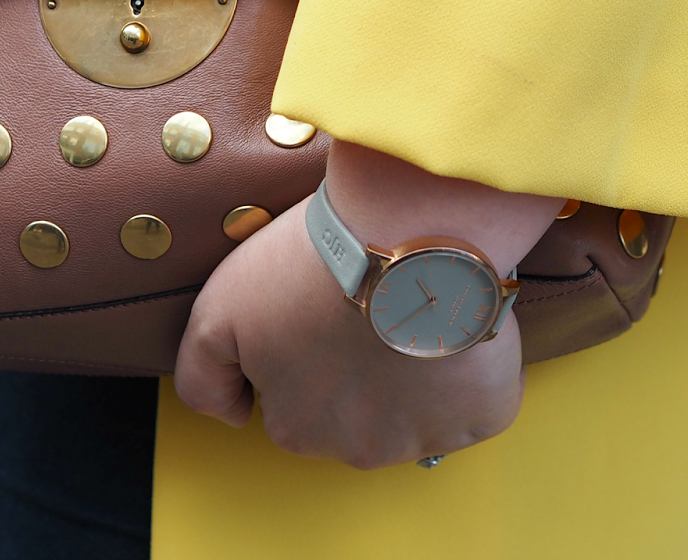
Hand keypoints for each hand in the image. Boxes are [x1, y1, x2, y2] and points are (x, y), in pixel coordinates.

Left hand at [174, 140, 562, 468]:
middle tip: (362, 301)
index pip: (293, 402)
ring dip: (412, 367)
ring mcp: (426, 436)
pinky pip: (476, 399)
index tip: (316, 309)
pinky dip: (468, 365)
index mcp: (296, 428)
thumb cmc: (310, 269)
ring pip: (415, 408)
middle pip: (355, 412)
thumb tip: (231, 415)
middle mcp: (359, 450)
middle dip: (357, 367)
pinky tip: (451, 322)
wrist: (403, 238)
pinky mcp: (484, 414)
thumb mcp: (217, 312)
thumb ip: (203, 377)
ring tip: (408, 304)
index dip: (304, 350)